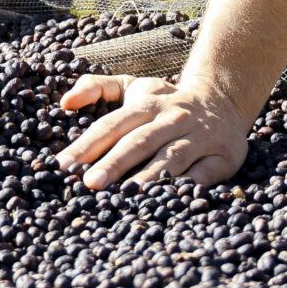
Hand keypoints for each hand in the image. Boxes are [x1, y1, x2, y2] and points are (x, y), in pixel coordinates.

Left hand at [55, 72, 248, 188]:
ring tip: (127, 196)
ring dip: (149, 177)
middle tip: (90, 184)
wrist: (223, 99)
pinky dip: (189, 187)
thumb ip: (96, 87)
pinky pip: (205, 174)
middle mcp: (172, 119)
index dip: (87, 144)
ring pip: (171, 158)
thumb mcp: (132, 87)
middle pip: (139, 141)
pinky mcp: (222, 156)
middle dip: (114, 162)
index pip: (112, 125)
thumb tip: (64, 102)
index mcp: (146, 104)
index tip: (63, 165)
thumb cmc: (165, 100)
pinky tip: (170, 200)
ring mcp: (199, 137)